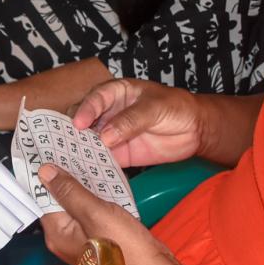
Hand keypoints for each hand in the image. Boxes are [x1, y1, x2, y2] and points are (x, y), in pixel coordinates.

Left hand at [38, 163, 173, 264]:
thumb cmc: (125, 248)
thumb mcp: (95, 213)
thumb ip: (70, 191)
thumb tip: (45, 171)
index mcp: (57, 234)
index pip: (42, 197)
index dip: (45, 174)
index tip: (47, 151)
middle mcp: (65, 238)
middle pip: (58, 200)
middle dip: (64, 176)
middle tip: (67, 149)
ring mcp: (83, 239)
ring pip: (76, 205)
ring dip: (81, 184)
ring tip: (85, 157)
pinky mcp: (100, 238)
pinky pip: (92, 212)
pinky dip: (95, 196)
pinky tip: (103, 179)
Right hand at [71, 79, 203, 168]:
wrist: (195, 129)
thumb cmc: (176, 107)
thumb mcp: (154, 108)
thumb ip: (130, 120)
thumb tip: (106, 136)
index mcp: (116, 92)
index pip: (95, 98)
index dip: (86, 110)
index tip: (79, 124)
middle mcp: (109, 113)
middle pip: (84, 120)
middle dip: (74, 131)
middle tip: (68, 143)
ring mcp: (112, 134)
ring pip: (89, 141)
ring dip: (80, 150)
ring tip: (72, 160)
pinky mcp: (119, 154)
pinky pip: (102, 160)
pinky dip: (94, 165)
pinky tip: (86, 172)